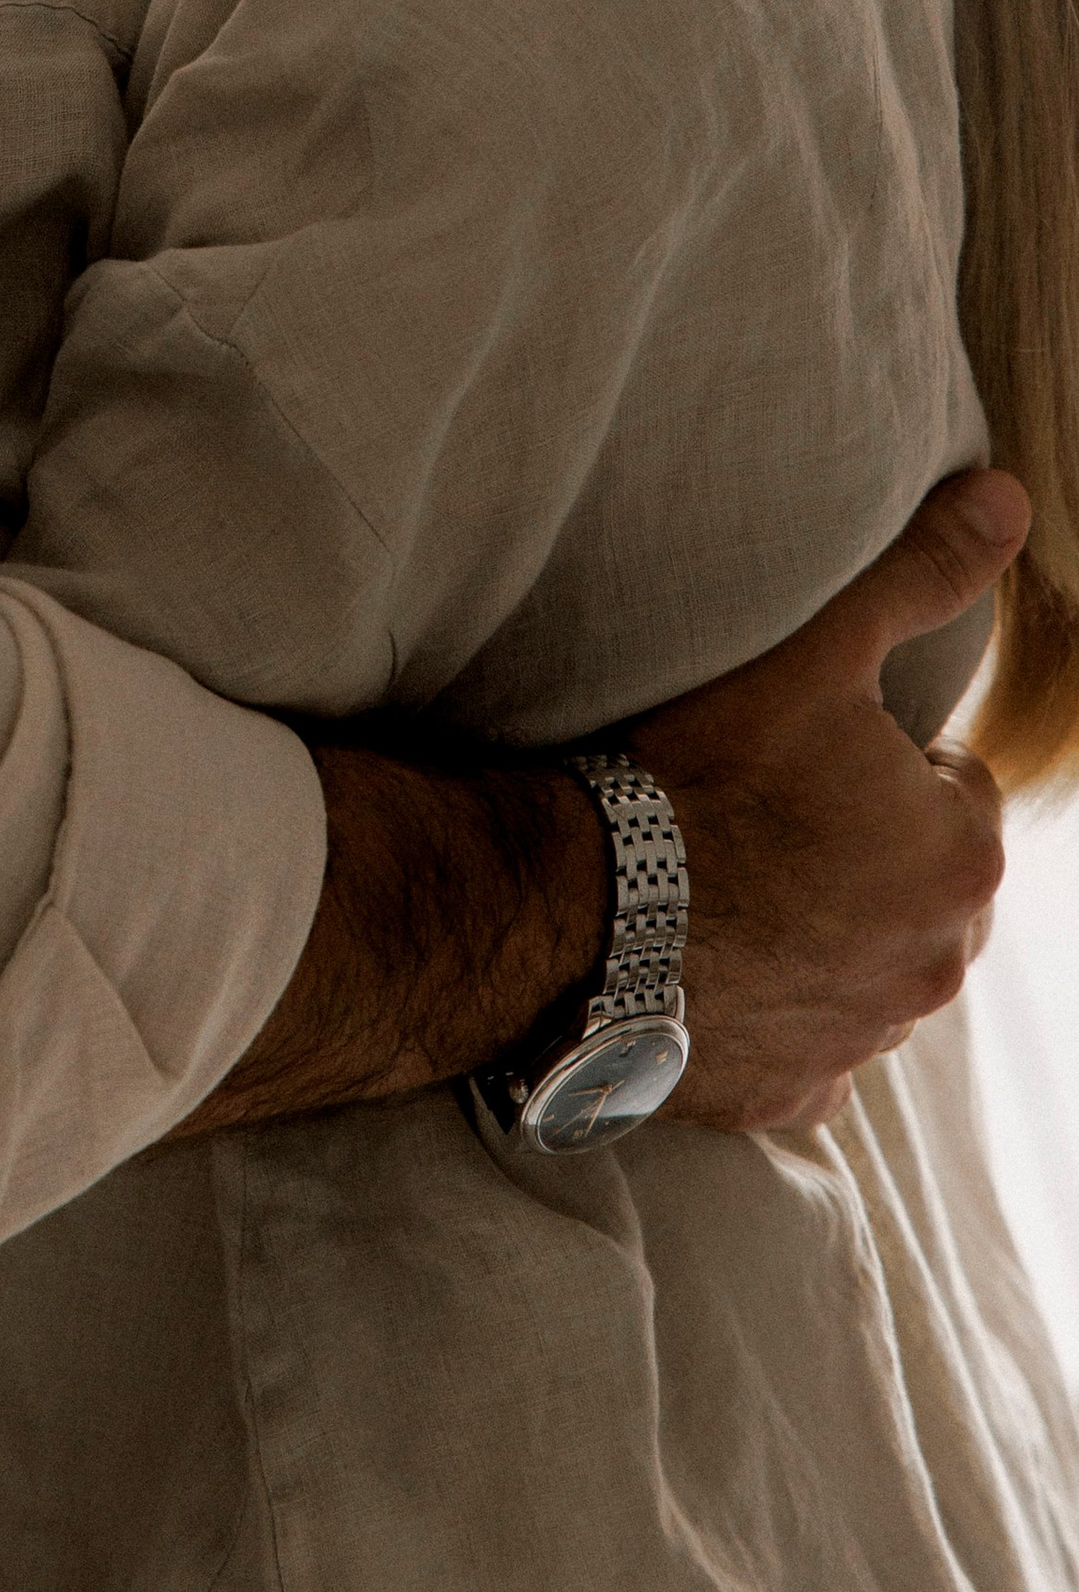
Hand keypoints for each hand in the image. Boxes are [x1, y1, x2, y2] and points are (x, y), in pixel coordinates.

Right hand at [171, 467, 1025, 1138]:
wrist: (582, 914)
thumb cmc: (700, 776)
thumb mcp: (814, 653)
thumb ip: (918, 574)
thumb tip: (1009, 498)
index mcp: (959, 854)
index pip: (947, 786)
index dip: (872, 758)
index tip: (796, 749)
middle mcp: (938, 963)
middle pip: (916, 882)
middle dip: (862, 851)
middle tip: (759, 809)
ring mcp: (866, 1037)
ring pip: (868, 963)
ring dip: (821, 927)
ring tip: (727, 877)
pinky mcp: (793, 1092)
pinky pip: (805, 1044)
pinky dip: (772, 1008)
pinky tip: (710, 962)